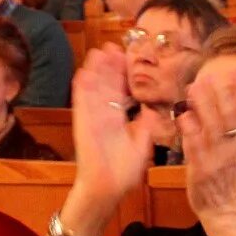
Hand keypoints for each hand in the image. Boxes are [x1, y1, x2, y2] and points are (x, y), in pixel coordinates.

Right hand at [67, 48, 154, 203]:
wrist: (108, 188)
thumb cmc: (124, 172)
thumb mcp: (143, 145)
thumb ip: (147, 126)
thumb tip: (155, 108)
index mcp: (118, 119)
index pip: (120, 91)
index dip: (122, 74)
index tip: (126, 57)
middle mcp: (104, 115)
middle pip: (106, 85)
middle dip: (108, 66)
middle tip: (111, 46)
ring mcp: (92, 118)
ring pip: (92, 90)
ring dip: (94, 71)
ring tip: (98, 52)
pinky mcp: (82, 125)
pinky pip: (80, 104)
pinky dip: (81, 89)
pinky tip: (82, 73)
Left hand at [178, 73, 235, 235]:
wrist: (227, 210)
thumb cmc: (234, 178)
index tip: (235, 71)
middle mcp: (235, 149)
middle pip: (229, 117)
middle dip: (219, 94)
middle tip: (209, 74)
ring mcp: (218, 160)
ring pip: (211, 128)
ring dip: (202, 106)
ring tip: (193, 87)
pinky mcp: (202, 170)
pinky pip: (195, 146)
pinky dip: (189, 129)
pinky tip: (183, 114)